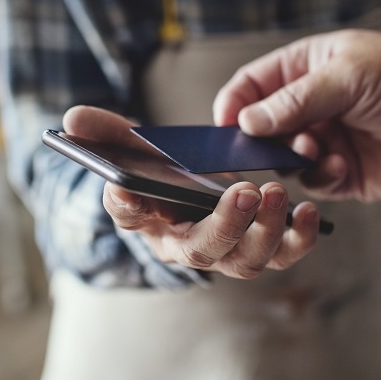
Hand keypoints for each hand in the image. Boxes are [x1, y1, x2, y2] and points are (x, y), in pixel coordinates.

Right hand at [63, 105, 321, 278]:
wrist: (198, 188)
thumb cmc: (164, 169)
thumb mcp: (134, 145)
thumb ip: (106, 132)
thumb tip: (71, 119)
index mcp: (147, 218)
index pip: (129, 216)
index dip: (129, 207)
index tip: (130, 192)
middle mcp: (187, 244)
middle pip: (202, 249)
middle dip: (224, 224)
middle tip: (242, 190)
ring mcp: (228, 251)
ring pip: (245, 260)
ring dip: (264, 231)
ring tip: (275, 193)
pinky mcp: (264, 246)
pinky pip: (283, 253)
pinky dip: (299, 237)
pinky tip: (309, 210)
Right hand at [212, 30, 380, 201]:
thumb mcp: (349, 75)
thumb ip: (295, 99)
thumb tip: (245, 122)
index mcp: (307, 67)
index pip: (252, 85)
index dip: (233, 104)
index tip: (224, 127)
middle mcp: (311, 105)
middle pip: (261, 128)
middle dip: (261, 140)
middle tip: (266, 148)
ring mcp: (327, 140)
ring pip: (284, 159)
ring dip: (294, 158)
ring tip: (317, 148)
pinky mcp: (345, 173)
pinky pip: (315, 182)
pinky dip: (321, 177)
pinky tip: (341, 164)